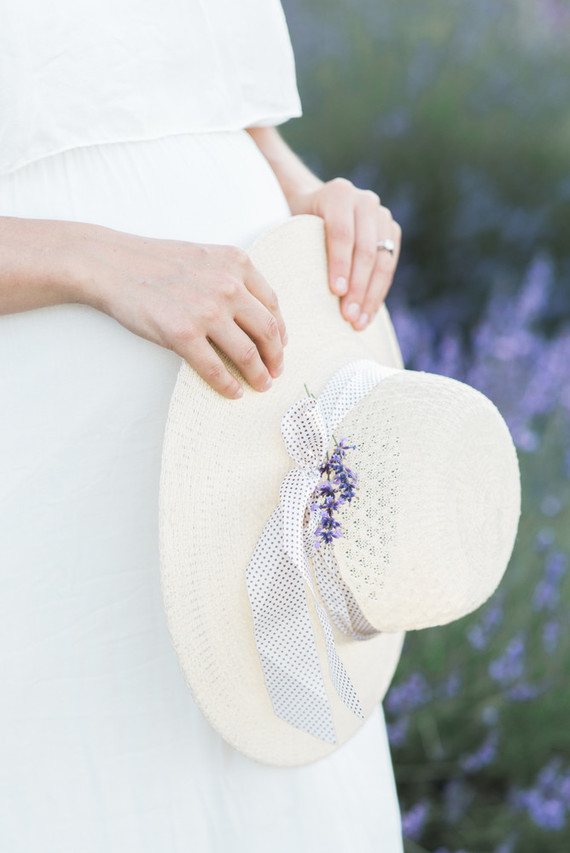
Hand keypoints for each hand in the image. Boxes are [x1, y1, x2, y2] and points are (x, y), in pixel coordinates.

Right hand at [72, 222, 286, 398]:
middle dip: (276, 357)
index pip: (272, 304)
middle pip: (268, 331)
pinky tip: (233, 392)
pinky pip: (215, 368)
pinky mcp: (183, 334)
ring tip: (261, 385)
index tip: (280, 345)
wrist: (112, 264)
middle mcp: (228, 285)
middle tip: (276, 371)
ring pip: (248, 353)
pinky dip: (228, 385)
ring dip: (259, 375)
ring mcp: (206, 311)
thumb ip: (231, 278)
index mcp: (237, 263)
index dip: (281, 330)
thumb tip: (254, 315)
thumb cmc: (155, 263)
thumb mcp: (204, 258)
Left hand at [286, 177, 401, 329]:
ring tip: (359, 322)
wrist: (321, 207)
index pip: (342, 233)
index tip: (336, 292)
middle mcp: (365, 201)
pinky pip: (389, 266)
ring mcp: (383, 215)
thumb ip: (298, 246)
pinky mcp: (393, 232)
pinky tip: (368, 313)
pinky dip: (379, 292)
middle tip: (348, 316)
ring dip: (371, 295)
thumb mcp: (294, 227)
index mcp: (339, 194)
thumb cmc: (299, 225)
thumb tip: (297, 291)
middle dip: (358, 287)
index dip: (340, 264)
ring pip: (382, 260)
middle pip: (366, 249)